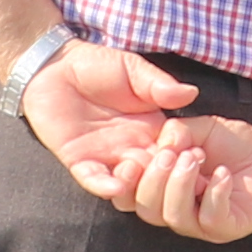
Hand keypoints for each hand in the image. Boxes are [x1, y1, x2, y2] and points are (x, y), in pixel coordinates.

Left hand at [14, 43, 195, 183]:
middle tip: (170, 172)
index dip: (186, 156)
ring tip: (137, 169)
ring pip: (128, 187)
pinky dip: (105, 187)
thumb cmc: (97, 65)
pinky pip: (94, 181)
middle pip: (156, 176)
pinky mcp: (79, 161)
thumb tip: (190, 92)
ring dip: (136, 186)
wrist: (56, 65)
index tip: (196, 156)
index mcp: (152, 129)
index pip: (175, 151)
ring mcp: (106, 157)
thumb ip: (159, 84)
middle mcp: (133, 148)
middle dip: (165, 179)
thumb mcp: (134, 70)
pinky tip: (115, 186)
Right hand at [85, 110, 251, 241]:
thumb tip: (160, 146)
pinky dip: (214, 193)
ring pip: (173, 216)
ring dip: (180, 184)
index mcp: (161, 189)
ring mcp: (200, 224)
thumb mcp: (198, 128)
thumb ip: (174, 132)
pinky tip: (223, 174)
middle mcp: (175, 210)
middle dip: (154, 178)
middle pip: (145, 209)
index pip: (128, 196)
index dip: (124, 181)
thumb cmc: (233, 143)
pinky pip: (209, 218)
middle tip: (174, 152)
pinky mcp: (226, 229)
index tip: (133, 157)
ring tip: (197, 156)